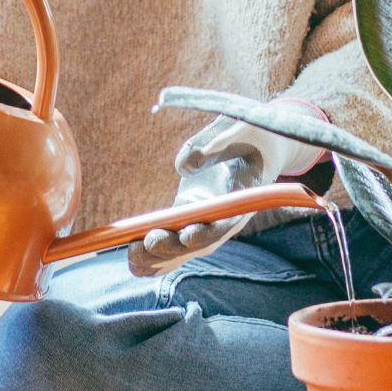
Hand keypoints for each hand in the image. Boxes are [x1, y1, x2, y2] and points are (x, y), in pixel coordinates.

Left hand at [128, 111, 326, 278]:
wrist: (261, 144)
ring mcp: (205, 222)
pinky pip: (172, 243)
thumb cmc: (251, 133)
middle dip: (175, 247)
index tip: (187, 234)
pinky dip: (153, 255)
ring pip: (183, 250)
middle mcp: (223, 219)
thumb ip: (213, 144)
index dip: (207, 233)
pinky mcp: (189, 217)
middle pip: (200, 244)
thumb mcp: (239, 128)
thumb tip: (182, 167)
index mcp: (242, 199)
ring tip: (131, 255)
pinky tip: (132, 262)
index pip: (226, 224)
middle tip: (147, 241)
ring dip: (158, 257)